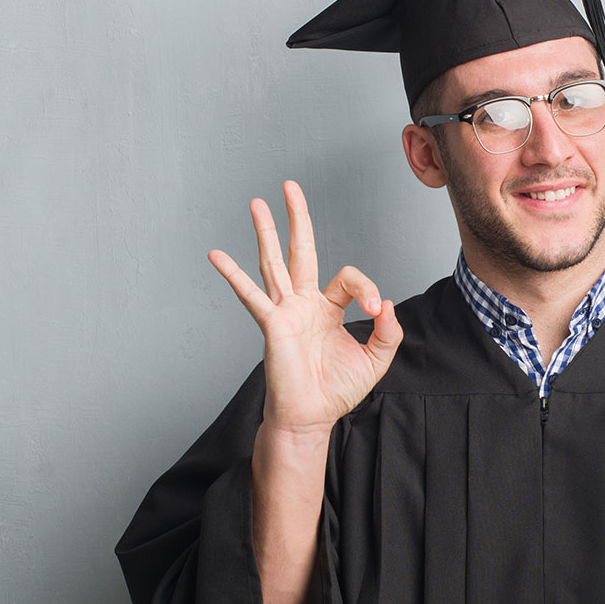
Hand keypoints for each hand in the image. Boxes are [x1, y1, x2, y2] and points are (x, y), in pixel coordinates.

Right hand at [208, 180, 402, 436]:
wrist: (312, 417)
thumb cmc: (337, 390)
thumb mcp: (375, 359)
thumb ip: (388, 332)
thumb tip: (386, 304)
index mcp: (327, 308)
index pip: (348, 279)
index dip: (367, 290)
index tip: (376, 314)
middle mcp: (303, 303)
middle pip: (300, 250)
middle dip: (296, 217)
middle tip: (289, 186)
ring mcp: (285, 311)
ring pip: (274, 262)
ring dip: (265, 232)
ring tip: (256, 202)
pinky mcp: (272, 324)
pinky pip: (251, 295)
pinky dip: (233, 275)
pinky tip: (216, 255)